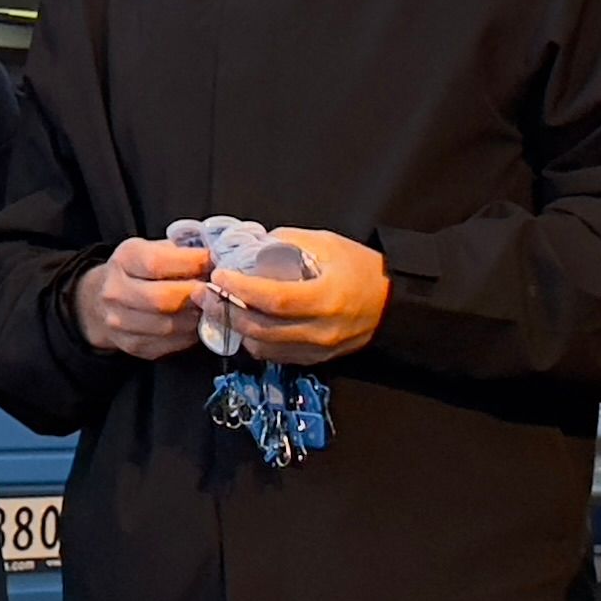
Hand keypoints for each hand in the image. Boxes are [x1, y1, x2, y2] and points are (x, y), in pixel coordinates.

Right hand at [76, 237, 212, 359]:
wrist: (104, 301)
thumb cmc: (140, 271)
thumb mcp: (154, 249)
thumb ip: (181, 253)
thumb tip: (217, 259)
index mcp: (124, 260)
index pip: (157, 263)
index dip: (190, 263)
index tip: (213, 261)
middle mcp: (115, 291)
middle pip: (162, 299)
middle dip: (196, 295)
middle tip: (214, 290)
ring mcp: (119, 322)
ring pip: (168, 326)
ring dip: (195, 318)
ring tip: (207, 307)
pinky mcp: (132, 345)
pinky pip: (169, 343)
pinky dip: (189, 334)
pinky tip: (194, 322)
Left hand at [210, 228, 388, 366]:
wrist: (392, 303)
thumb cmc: (362, 269)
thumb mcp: (328, 244)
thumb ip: (289, 242)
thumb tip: (252, 244)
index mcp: (326, 298)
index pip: (275, 299)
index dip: (242, 289)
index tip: (220, 275)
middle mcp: (321, 330)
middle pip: (263, 329)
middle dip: (228, 311)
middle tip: (208, 292)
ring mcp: (318, 349)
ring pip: (264, 347)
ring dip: (237, 329)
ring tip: (221, 307)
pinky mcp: (315, 359)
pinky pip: (275, 356)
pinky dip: (255, 341)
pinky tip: (245, 324)